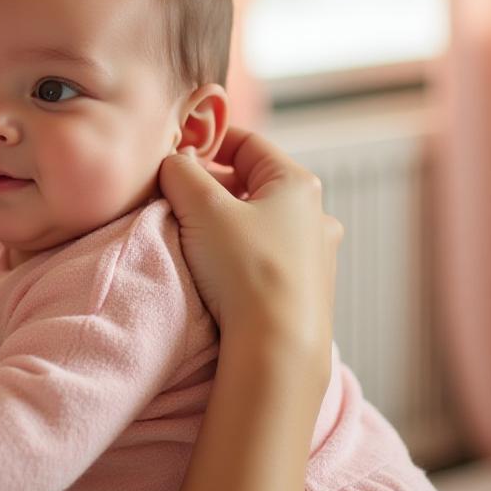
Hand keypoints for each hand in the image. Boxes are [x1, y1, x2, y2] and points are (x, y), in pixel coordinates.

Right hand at [157, 127, 340, 360]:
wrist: (279, 347)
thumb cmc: (246, 270)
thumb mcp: (202, 207)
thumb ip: (181, 172)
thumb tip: (174, 162)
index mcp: (298, 184)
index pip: (248, 143)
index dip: (209, 142)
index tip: (177, 155)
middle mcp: (316, 215)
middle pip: (253, 184)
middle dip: (211, 188)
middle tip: (176, 201)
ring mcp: (315, 255)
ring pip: (259, 222)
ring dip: (225, 223)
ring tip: (193, 239)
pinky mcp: (307, 290)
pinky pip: (266, 256)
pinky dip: (240, 254)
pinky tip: (220, 272)